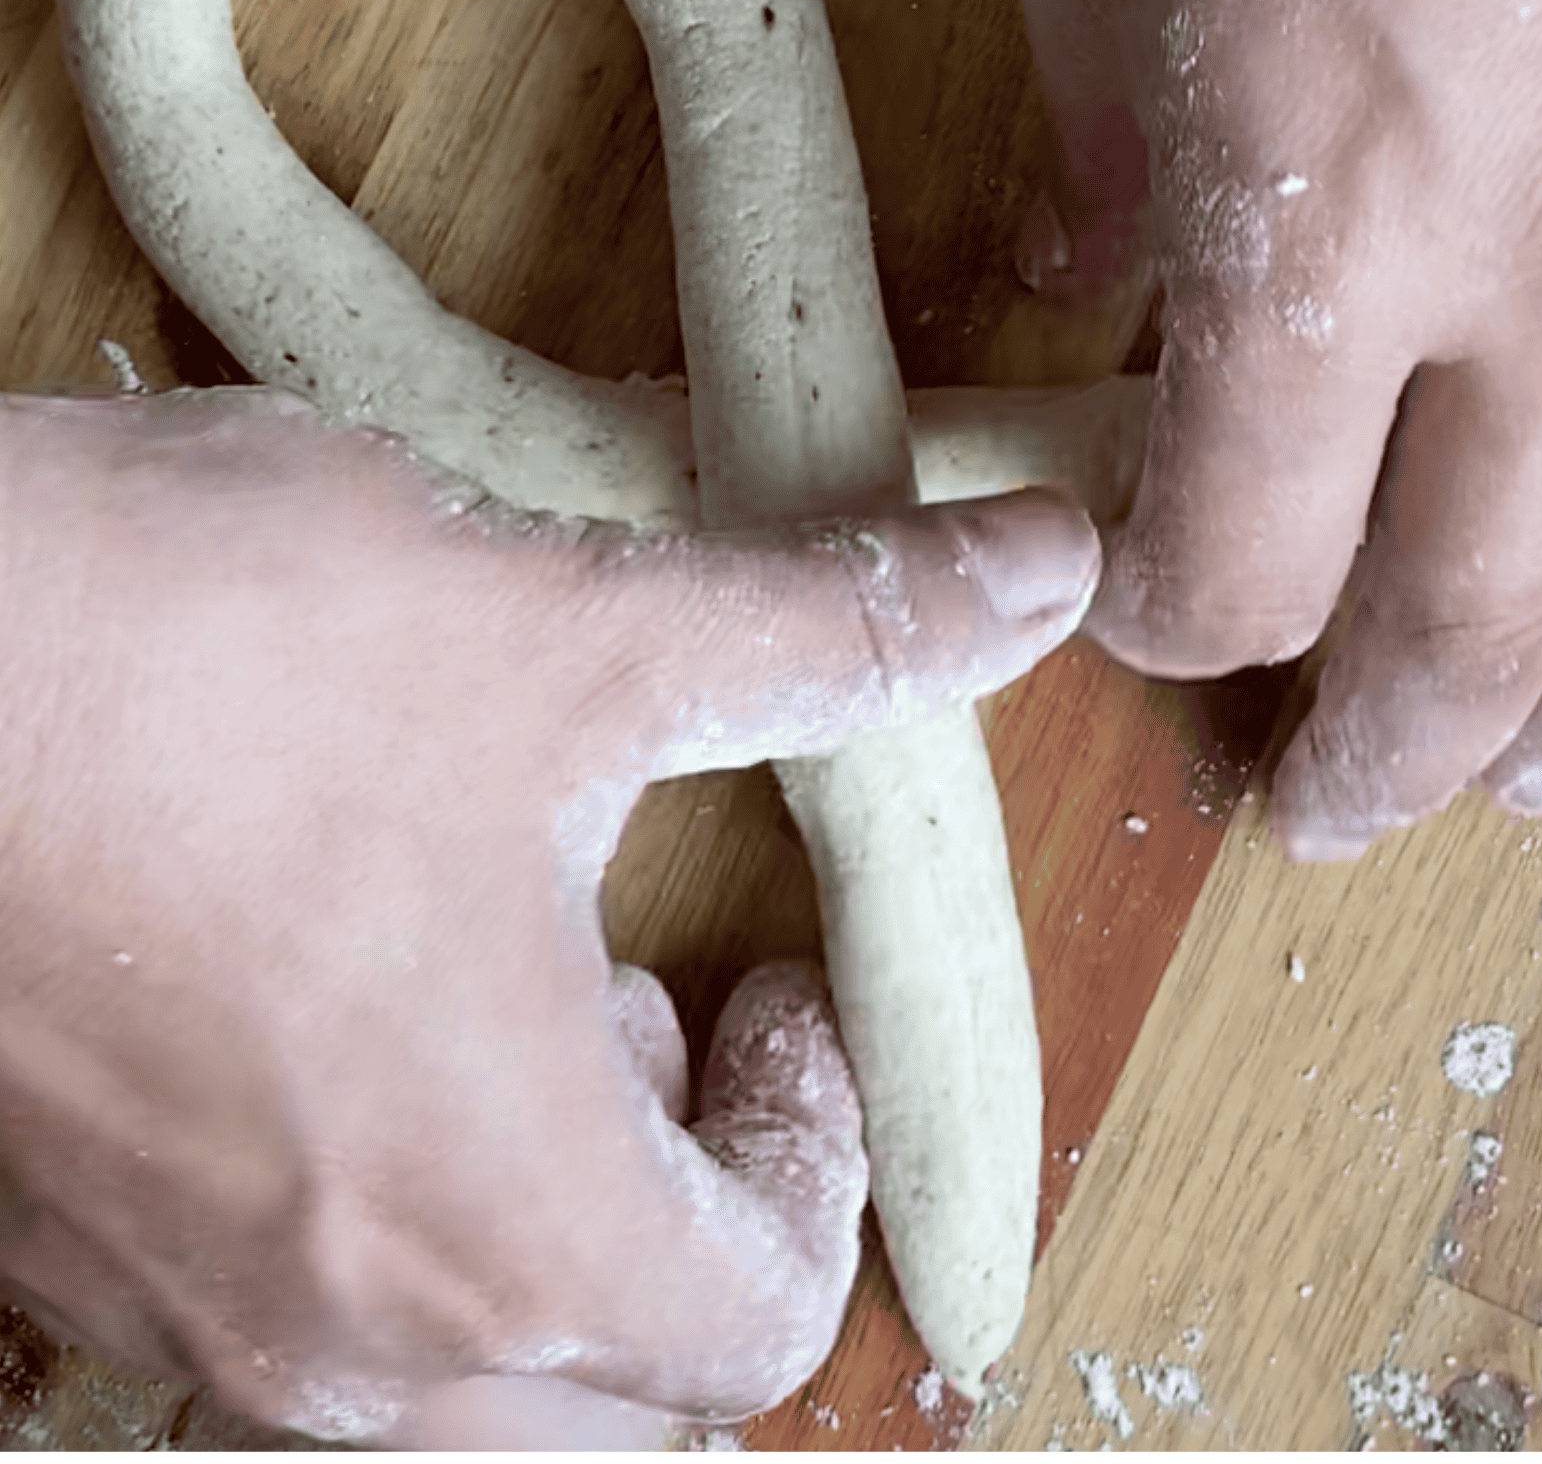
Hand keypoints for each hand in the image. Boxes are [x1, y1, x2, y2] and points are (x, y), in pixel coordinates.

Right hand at [0, 383, 1096, 1446]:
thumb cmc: (210, 656)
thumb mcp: (572, 632)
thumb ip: (827, 629)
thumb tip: (1034, 571)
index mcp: (509, 1217)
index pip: (756, 1315)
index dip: (816, 1149)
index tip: (783, 995)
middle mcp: (339, 1323)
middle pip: (604, 1396)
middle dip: (677, 1220)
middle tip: (656, 1016)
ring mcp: (176, 1297)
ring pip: (428, 1367)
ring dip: (517, 1216)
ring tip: (497, 983)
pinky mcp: (61, 1221)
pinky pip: (269, 1294)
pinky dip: (358, 1197)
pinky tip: (326, 981)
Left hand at [988, 0, 1541, 859]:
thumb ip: (1107, 152)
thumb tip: (1112, 282)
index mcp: (1321, 223)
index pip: (1234, 559)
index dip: (1168, 617)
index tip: (1133, 596)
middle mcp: (1524, 270)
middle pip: (1462, 632)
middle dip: (1379, 750)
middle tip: (1320, 811)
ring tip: (1488, 767)